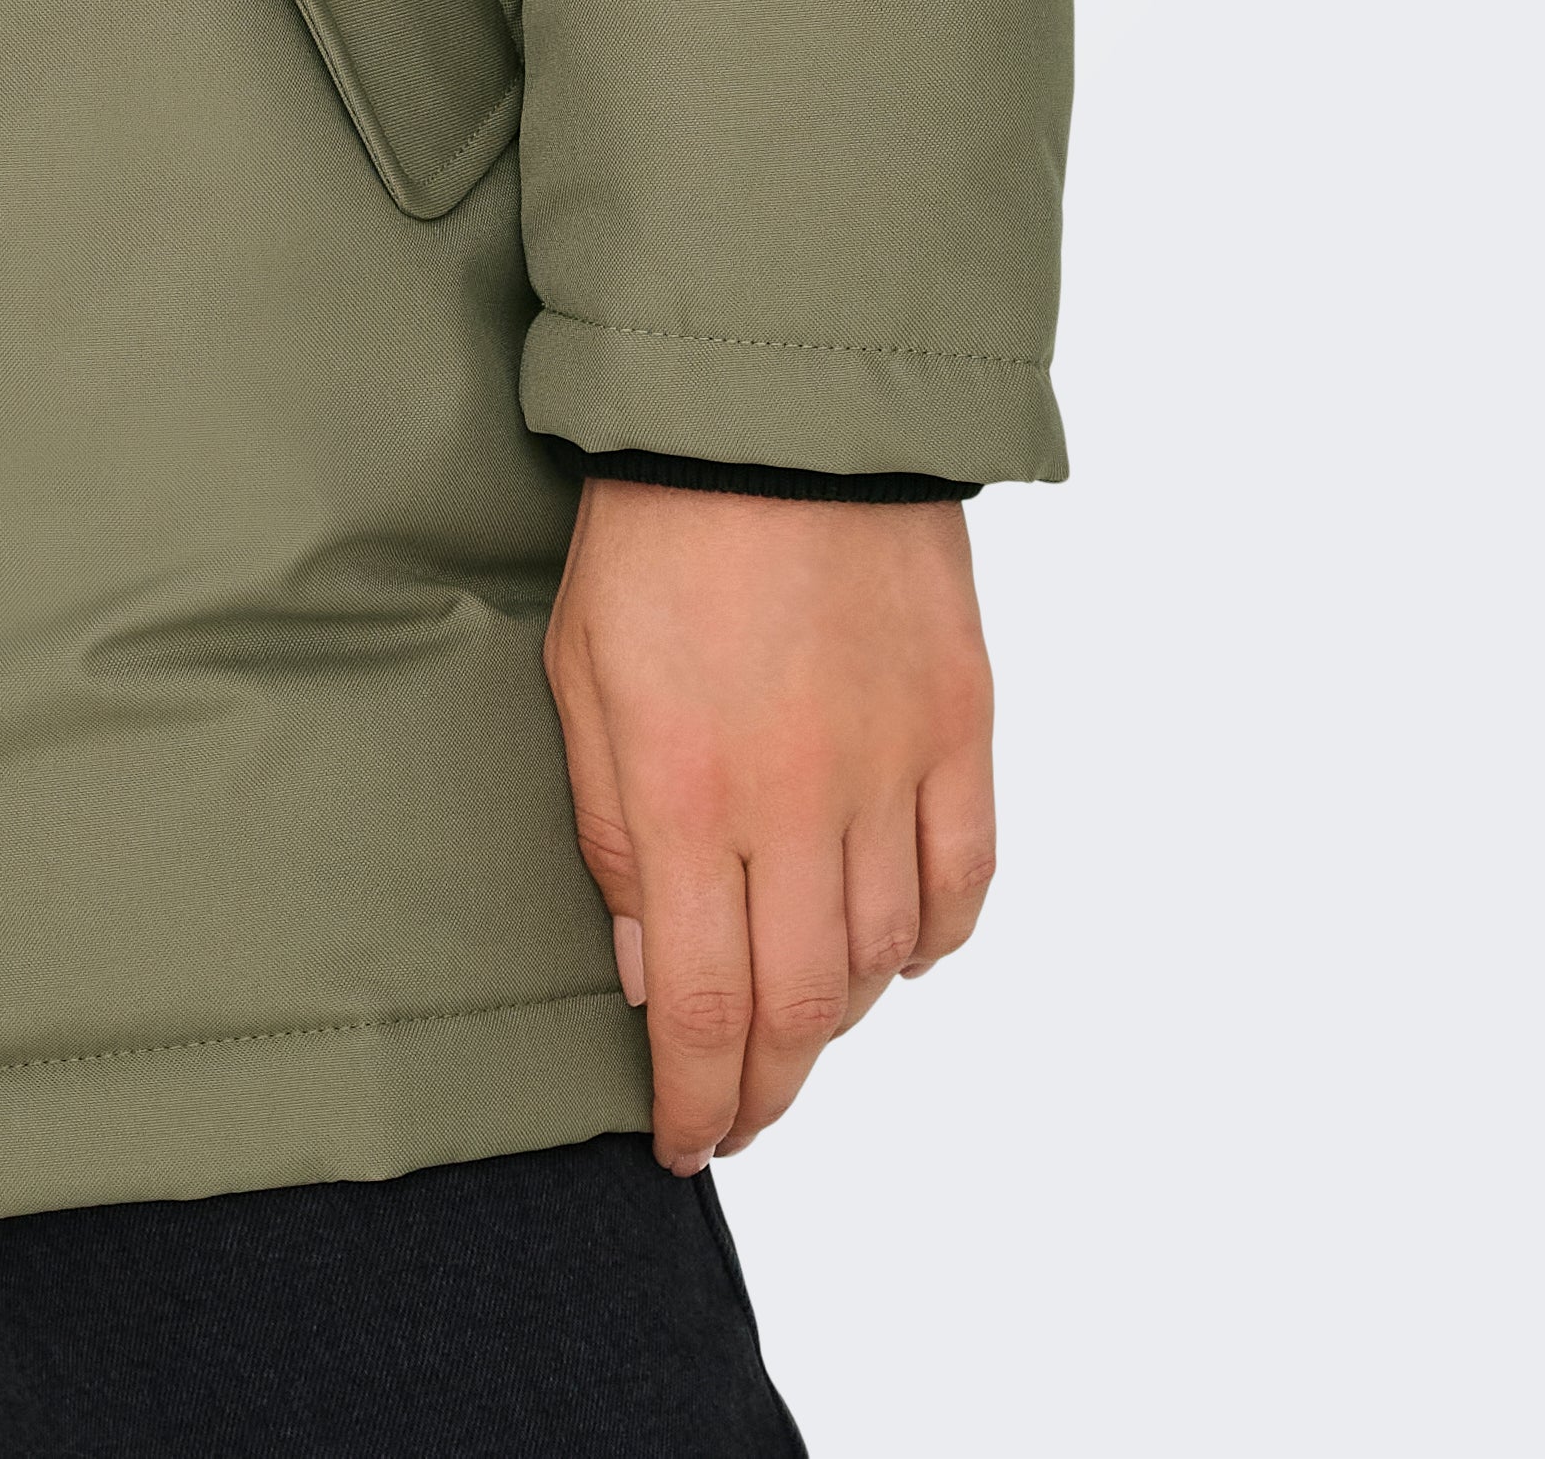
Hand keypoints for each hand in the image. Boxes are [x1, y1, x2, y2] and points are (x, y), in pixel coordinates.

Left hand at [541, 480, 996, 1173]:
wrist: (778, 403)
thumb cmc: (654, 527)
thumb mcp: (581, 672)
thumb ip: (610, 829)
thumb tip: (642, 968)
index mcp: (691, 796)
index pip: (706, 1009)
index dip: (700, 1099)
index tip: (687, 1141)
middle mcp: (801, 804)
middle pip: (801, 1007)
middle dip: (767, 1087)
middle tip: (742, 1117)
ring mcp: (893, 766)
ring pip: (882, 956)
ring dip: (840, 1015)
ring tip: (801, 1028)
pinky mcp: (962, 723)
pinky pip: (963, 878)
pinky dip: (931, 938)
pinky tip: (895, 952)